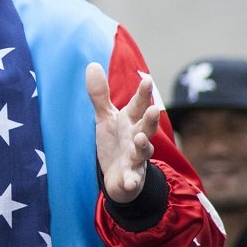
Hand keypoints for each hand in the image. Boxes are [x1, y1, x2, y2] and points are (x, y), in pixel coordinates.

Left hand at [85, 62, 159, 203]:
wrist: (119, 175)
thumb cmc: (115, 141)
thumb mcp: (105, 117)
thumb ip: (100, 94)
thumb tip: (92, 64)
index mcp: (131, 120)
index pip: (138, 104)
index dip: (143, 93)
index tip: (147, 79)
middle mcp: (137, 137)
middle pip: (146, 127)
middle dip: (150, 119)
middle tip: (154, 108)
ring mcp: (136, 158)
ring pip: (142, 151)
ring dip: (142, 146)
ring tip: (140, 140)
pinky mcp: (131, 177)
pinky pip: (132, 179)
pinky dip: (131, 180)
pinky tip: (128, 182)